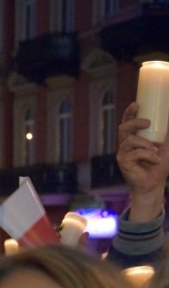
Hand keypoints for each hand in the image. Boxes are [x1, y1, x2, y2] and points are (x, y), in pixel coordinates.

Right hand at [117, 102, 168, 221]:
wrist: (155, 184)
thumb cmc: (160, 164)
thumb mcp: (167, 144)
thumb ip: (168, 132)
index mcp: (134, 138)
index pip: (128, 122)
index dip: (129, 112)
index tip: (136, 104)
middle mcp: (125, 145)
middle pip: (124, 128)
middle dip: (134, 123)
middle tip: (148, 122)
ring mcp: (123, 154)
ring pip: (129, 141)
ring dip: (145, 143)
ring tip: (156, 149)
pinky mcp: (123, 163)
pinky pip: (134, 154)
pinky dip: (147, 156)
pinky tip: (155, 160)